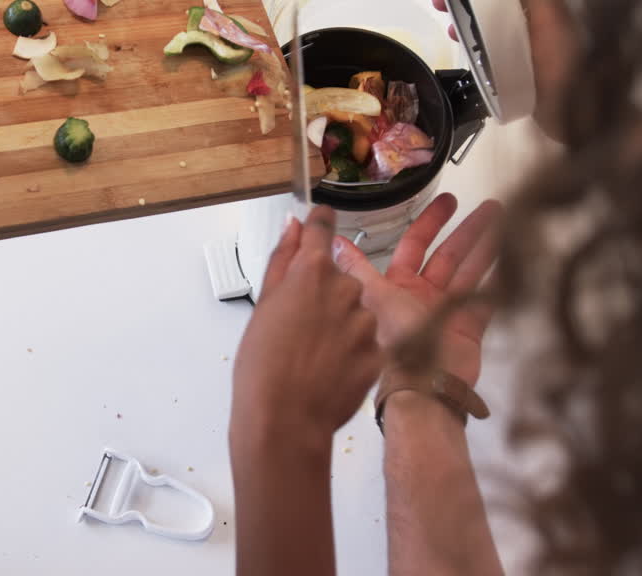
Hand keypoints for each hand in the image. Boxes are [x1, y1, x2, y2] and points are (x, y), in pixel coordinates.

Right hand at [231, 207, 381, 447]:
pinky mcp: (379, 352)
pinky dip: (352, 351)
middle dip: (325, 292)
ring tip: (315, 353)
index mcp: (312, 272)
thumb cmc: (262, 364)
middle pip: (340, 278)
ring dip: (341, 323)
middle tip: (300, 324)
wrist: (285, 420)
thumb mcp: (263, 305)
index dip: (319, 224)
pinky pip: (366, 342)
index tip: (319, 220)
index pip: (323, 230)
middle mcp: (346, 289)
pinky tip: (330, 370)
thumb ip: (282, 259)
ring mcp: (366, 322)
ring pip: (356, 311)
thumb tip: (293, 224)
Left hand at [332, 194, 500, 386]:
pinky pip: (487, 295)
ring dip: (486, 245)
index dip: (430, 222)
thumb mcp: (370, 298)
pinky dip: (497, 278)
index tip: (447, 200)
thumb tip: (334, 243)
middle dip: (467, 229)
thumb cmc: (393, 342)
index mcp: (397, 286)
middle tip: (488, 206)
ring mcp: (448, 309)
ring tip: (507, 221)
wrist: (422, 386)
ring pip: (470, 269)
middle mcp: (422, 295)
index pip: (415, 244)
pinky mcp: (469, 325)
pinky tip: (513, 256)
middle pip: (449, 253)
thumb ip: (357, 269)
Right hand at [433, 0, 578, 141]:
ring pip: (489, 8)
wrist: (580, 117)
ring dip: (463, 2)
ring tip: (439, 6)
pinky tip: (458, 37)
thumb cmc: (566, 72)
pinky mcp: (518, 58)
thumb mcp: (551, 23)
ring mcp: (526, 35)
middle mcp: (535, 12)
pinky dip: (470, 30)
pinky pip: (488, 35)